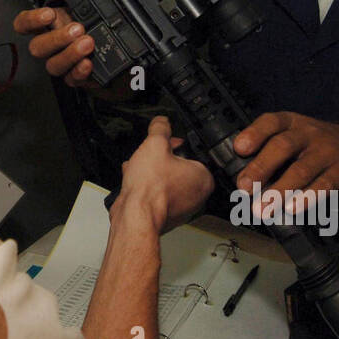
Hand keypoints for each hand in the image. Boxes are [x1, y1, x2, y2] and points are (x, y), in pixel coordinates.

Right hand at [11, 5, 97, 87]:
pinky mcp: (73, 78)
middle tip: (77, 29)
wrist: (114, 51)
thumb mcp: (85, 8)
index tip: (48, 14)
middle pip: (37, 47)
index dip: (30, 20)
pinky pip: (70, 79)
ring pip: (52, 65)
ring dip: (70, 54)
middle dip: (56, 38)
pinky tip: (88, 63)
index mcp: (48, 25)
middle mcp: (51, 45)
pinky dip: (79, 72)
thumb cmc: (97, 26)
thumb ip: (77, 2)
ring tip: (88, 44)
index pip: (25, 24)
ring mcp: (61, 63)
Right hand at [112, 116, 213, 233]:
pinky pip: (157, 196)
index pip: (191, 154)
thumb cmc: (150, 187)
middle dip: (160, 160)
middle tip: (150, 157)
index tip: (163, 145)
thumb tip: (161, 121)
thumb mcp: (154, 144)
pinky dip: (146, 188)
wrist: (134, 215)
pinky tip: (134, 181)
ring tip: (138, 169)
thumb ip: (160, 128)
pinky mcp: (166, 217)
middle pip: (178, 169)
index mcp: (204, 178)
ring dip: (150, 173)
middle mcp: (197, 196)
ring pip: (166, 182)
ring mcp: (182, 209)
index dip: (174, 146)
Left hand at [233, 112, 338, 199]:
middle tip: (244, 187)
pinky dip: (306, 198)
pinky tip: (292, 208)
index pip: (271, 122)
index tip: (239, 149)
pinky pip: (323, 185)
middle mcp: (308, 134)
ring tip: (263, 207)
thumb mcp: (297, 136)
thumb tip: (241, 175)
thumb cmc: (319, 145)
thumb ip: (271, 150)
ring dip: (279, 191)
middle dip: (260, 167)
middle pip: (282, 146)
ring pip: (300, 170)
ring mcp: (326, 152)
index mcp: (292, 123)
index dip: (253, 134)